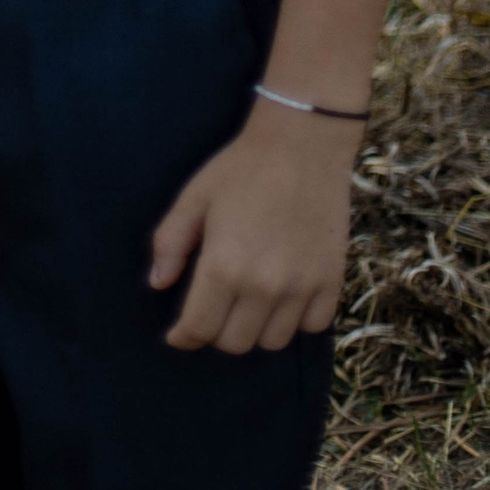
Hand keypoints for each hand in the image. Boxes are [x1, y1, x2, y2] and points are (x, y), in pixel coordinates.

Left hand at [149, 101, 358, 351]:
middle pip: (235, 343)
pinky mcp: (332, 283)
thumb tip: (158, 284)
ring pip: (273, 342)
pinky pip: (312, 327)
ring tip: (246, 304)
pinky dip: (294, 320)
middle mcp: (264, 286)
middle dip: (216, 333)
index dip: (183, 337)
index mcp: (224, 266)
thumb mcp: (194, 198)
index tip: (178, 335)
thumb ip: (170, 243)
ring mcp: (302, 288)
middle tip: (211, 311)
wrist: (301, 146)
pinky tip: (282, 297)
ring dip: (255, 330)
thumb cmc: (240, 169)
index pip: (200, 328)